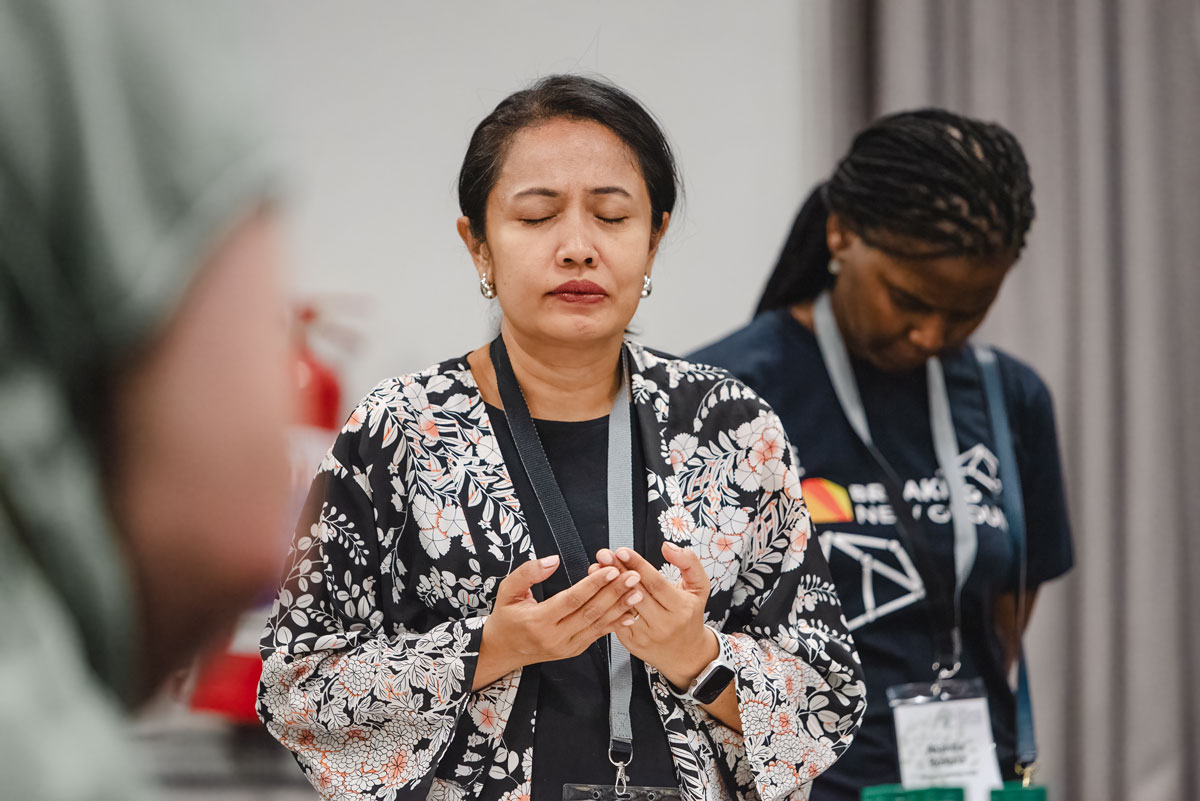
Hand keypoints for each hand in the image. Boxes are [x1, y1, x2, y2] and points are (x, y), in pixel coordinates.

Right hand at [473, 555, 642, 689]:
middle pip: (590, 613)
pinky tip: (630, 613)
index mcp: (538, 621)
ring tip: (637, 592)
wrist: (502, 650)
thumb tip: (552, 560)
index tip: (610, 569)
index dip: (593, 585)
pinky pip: (598, 635)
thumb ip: (527, 573)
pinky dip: (615, 623)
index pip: (572, 600)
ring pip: (598, 625)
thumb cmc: (505, 617)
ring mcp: (566, 647)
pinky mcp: (574, 650)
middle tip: (632, 577)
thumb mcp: (506, 590)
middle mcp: (555, 637)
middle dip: (614, 593)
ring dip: (620, 608)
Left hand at [596, 543, 717, 689]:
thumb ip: (688, 562)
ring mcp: (646, 636)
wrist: (686, 654)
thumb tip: (667, 546)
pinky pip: (616, 620)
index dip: (638, 565)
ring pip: (624, 607)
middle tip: (604, 555)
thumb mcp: (699, 587)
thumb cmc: (690, 615)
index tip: (622, 551)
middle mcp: (664, 624)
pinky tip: (599, 589)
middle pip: (637, 593)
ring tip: (597, 568)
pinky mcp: (632, 643)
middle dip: (618, 571)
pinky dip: (607, 603)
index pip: (655, 583)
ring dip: (608, 587)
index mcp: (681, 608)